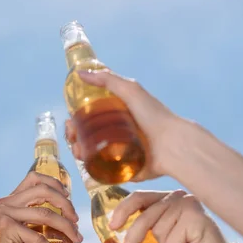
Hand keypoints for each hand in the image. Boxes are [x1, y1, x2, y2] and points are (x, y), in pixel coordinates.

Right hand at [0, 171, 82, 242]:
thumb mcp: (27, 231)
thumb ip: (41, 221)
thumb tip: (71, 220)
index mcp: (11, 200)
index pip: (34, 179)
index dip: (55, 184)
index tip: (68, 197)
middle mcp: (7, 203)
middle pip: (43, 191)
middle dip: (65, 204)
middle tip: (76, 220)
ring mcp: (6, 214)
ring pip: (45, 213)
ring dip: (66, 226)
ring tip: (76, 238)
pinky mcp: (7, 228)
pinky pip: (38, 237)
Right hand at [64, 69, 190, 181]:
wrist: (172, 146)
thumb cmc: (154, 115)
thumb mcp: (131, 90)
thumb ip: (108, 80)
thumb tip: (80, 73)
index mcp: (117, 115)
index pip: (90, 117)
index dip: (76, 119)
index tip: (70, 121)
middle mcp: (116, 134)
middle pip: (86, 135)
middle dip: (74, 136)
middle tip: (72, 136)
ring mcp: (118, 152)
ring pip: (90, 153)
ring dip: (77, 151)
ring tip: (78, 150)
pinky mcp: (121, 169)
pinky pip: (101, 169)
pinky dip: (89, 167)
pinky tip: (83, 162)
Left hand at [108, 190, 233, 242]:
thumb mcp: (161, 241)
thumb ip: (145, 232)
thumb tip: (115, 234)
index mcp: (166, 199)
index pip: (139, 198)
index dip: (122, 211)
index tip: (112, 226)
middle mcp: (176, 197)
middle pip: (144, 217)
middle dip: (133, 240)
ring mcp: (187, 204)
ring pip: (158, 232)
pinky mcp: (195, 217)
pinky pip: (171, 241)